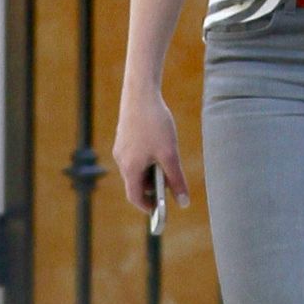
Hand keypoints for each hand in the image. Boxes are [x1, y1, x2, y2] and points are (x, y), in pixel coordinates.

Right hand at [113, 89, 190, 214]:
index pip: (135, 197)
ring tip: (167, 161)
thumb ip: (176, 180)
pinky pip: (134, 156)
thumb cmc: (155, 124)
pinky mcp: (123, 137)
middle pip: (135, 183)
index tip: (160, 210)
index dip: (147, 206)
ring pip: (135, 169)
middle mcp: (121, 160)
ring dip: (150, 172)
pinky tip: (159, 146)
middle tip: (170, 183)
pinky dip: (146, 159)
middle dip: (152, 187)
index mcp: (130, 168)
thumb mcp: (170, 154)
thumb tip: (183, 203)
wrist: (140, 94)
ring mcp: (120, 148)